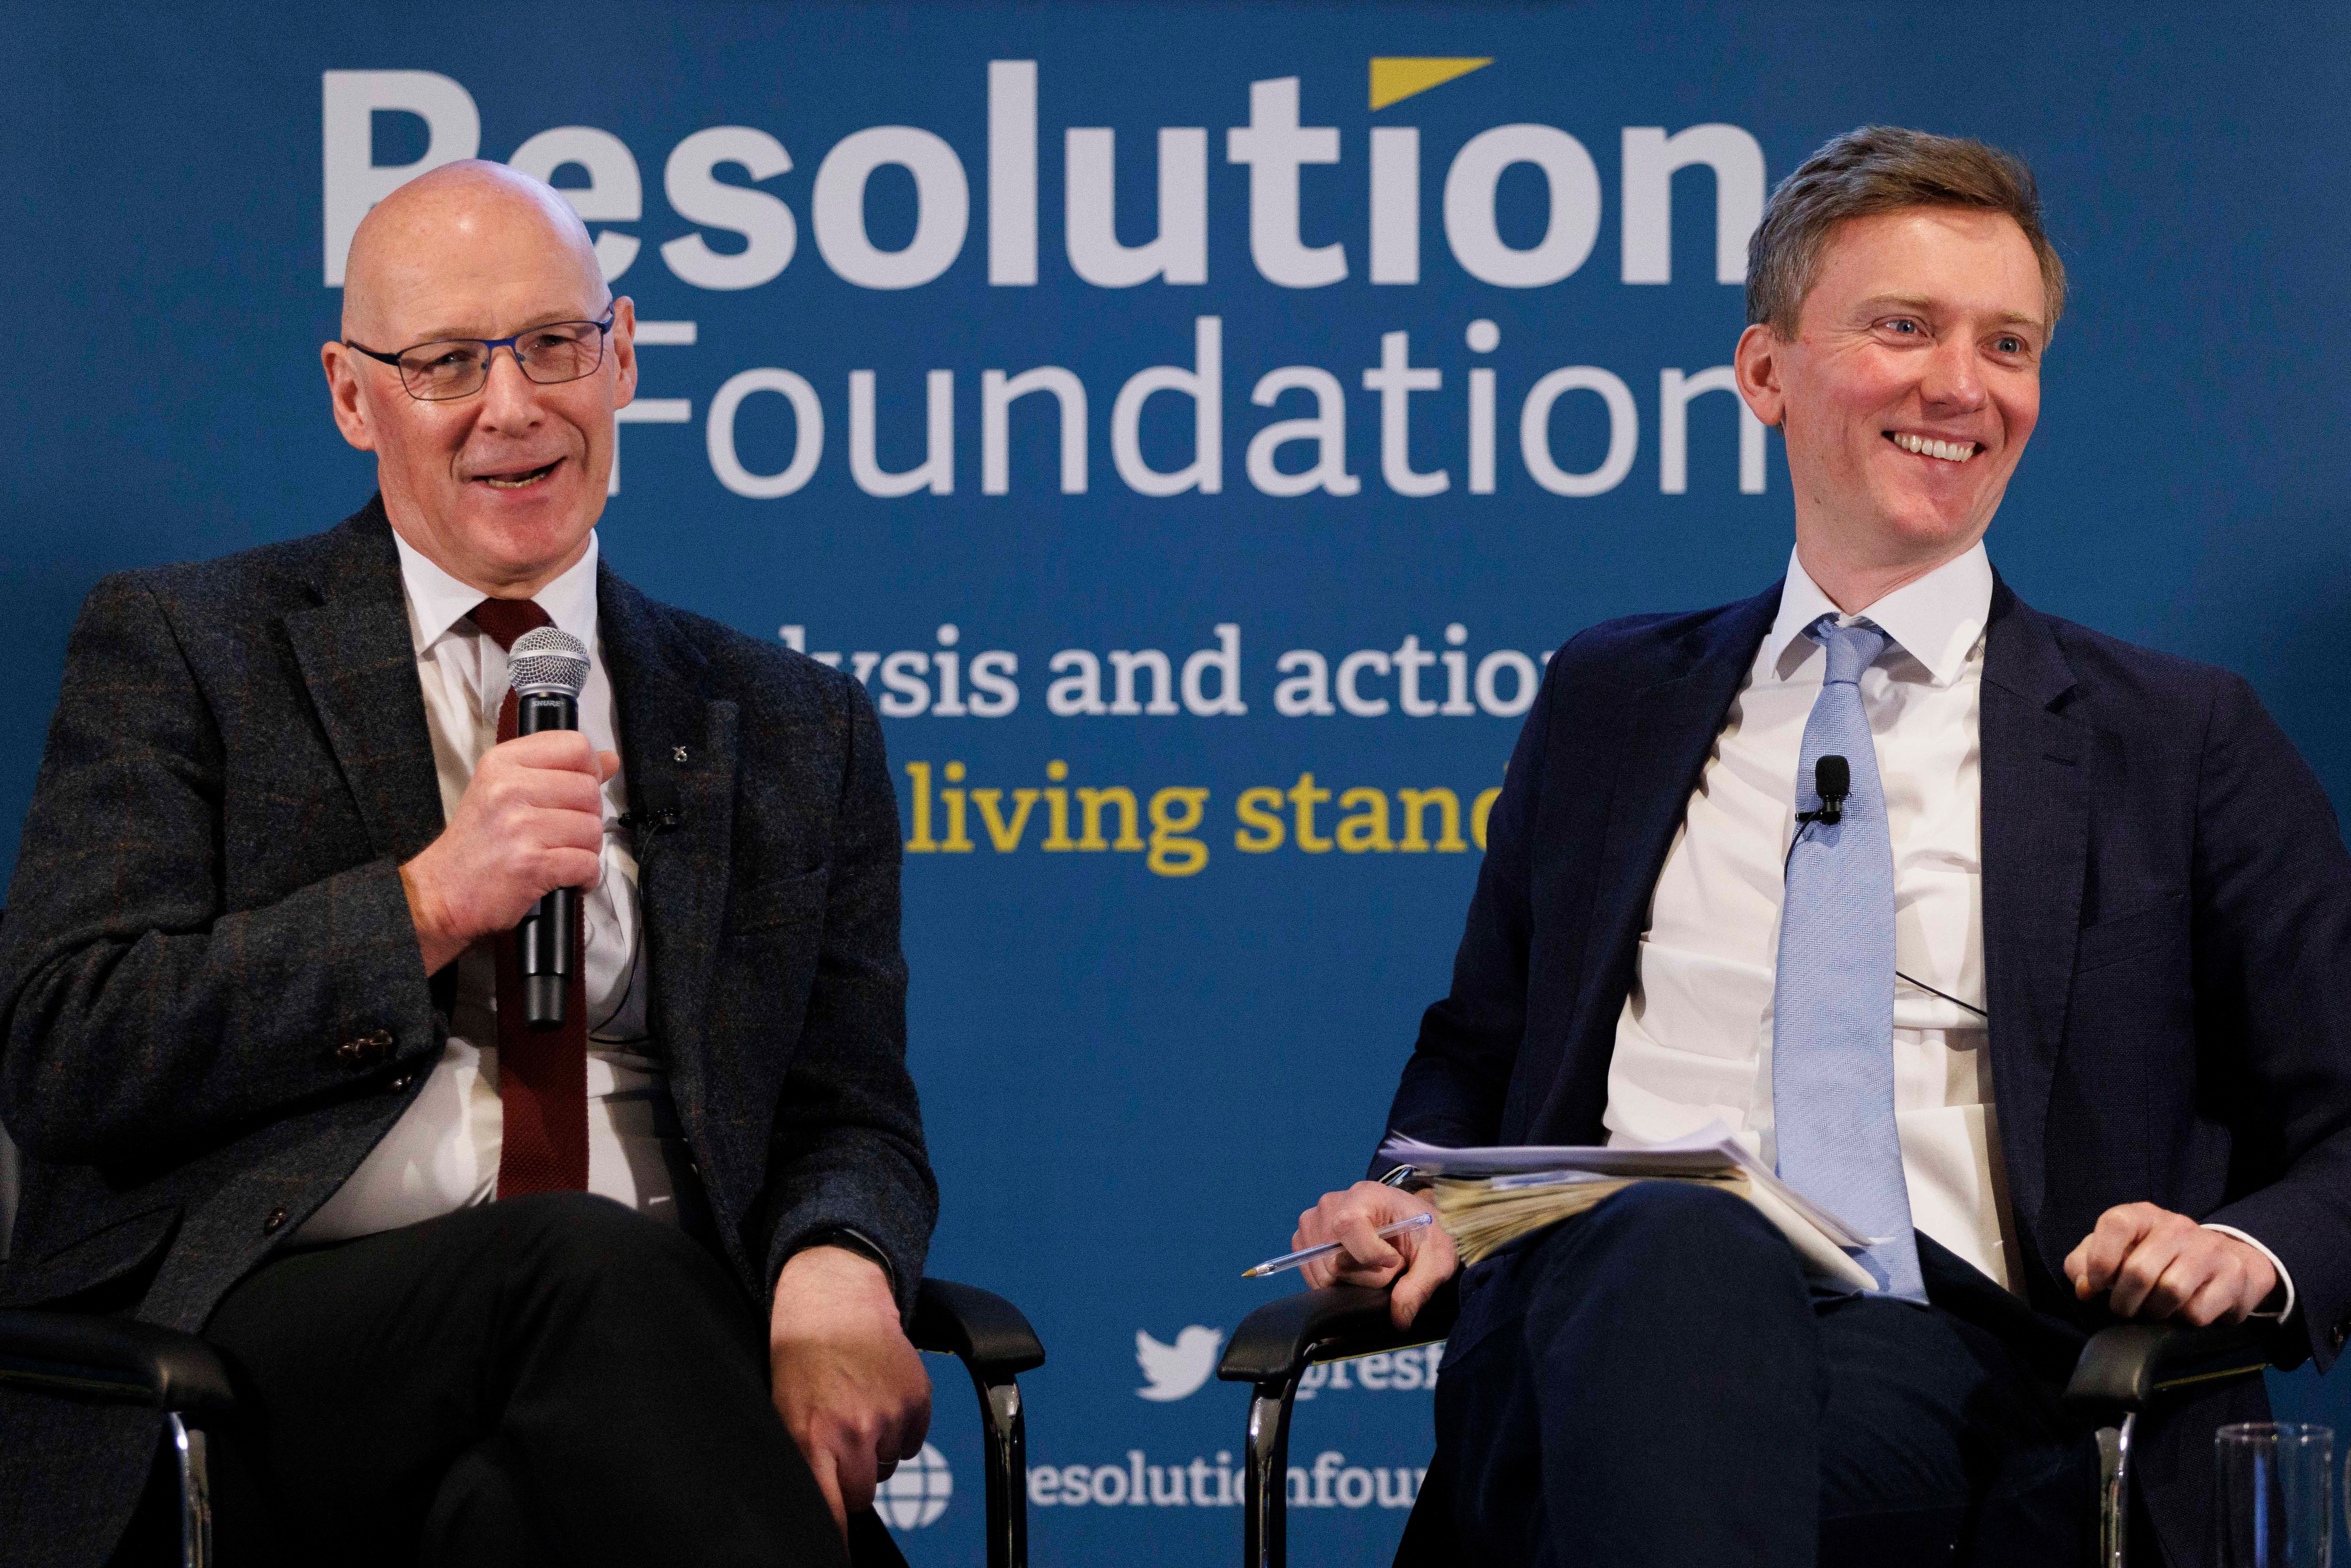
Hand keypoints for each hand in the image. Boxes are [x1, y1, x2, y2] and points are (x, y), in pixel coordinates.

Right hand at [398, 731, 618, 973]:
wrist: (440, 893)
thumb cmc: (476, 846)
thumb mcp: (506, 791)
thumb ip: (559, 771)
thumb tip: (609, 759)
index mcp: (502, 763)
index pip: (575, 747)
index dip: (589, 770)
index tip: (577, 791)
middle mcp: (509, 789)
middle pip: (589, 790)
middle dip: (587, 818)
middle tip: (562, 834)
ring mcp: (520, 827)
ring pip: (592, 829)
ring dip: (585, 850)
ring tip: (558, 856)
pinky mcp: (531, 864)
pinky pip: (587, 865)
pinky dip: (584, 878)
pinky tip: (565, 879)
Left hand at [769, 1244, 931, 1537]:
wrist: (834, 1302)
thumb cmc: (799, 1361)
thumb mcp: (782, 1414)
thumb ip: (800, 1464)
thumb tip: (816, 1508)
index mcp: (812, 1440)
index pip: (832, 1514)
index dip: (835, 1537)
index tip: (837, 1553)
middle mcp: (854, 1432)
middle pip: (863, 1495)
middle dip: (852, 1479)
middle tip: (837, 1443)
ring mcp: (889, 1416)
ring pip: (887, 1467)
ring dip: (874, 1450)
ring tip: (854, 1409)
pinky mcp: (918, 1400)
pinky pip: (910, 1441)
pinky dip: (898, 1428)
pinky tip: (877, 1397)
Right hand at [1293, 1182, 1456, 1329]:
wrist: (1409, 1221)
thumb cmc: (1422, 1232)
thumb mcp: (1436, 1256)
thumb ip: (1419, 1285)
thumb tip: (1399, 1318)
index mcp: (1365, 1195)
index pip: (1348, 1225)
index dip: (1370, 1254)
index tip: (1394, 1261)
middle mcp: (1331, 1204)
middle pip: (1334, 1261)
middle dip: (1366, 1277)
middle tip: (1389, 1267)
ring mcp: (1312, 1222)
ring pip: (1323, 1274)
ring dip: (1351, 1282)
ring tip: (1372, 1266)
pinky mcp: (1303, 1241)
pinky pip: (1312, 1277)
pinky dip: (1336, 1283)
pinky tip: (1356, 1270)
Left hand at [2063, 1203, 2279, 1325]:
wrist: (2222, 1262)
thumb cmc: (2155, 1258)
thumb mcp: (2116, 1252)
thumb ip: (2085, 1263)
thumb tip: (2083, 1287)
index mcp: (2143, 1215)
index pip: (2115, 1223)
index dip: (2099, 1258)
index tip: (2096, 1284)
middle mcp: (2177, 1226)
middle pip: (2139, 1270)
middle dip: (2123, 1300)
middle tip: (2123, 1309)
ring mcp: (2209, 1249)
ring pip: (2170, 1292)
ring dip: (2154, 1311)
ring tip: (2152, 1310)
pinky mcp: (2233, 1276)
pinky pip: (2197, 1311)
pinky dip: (2183, 1320)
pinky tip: (2182, 1311)